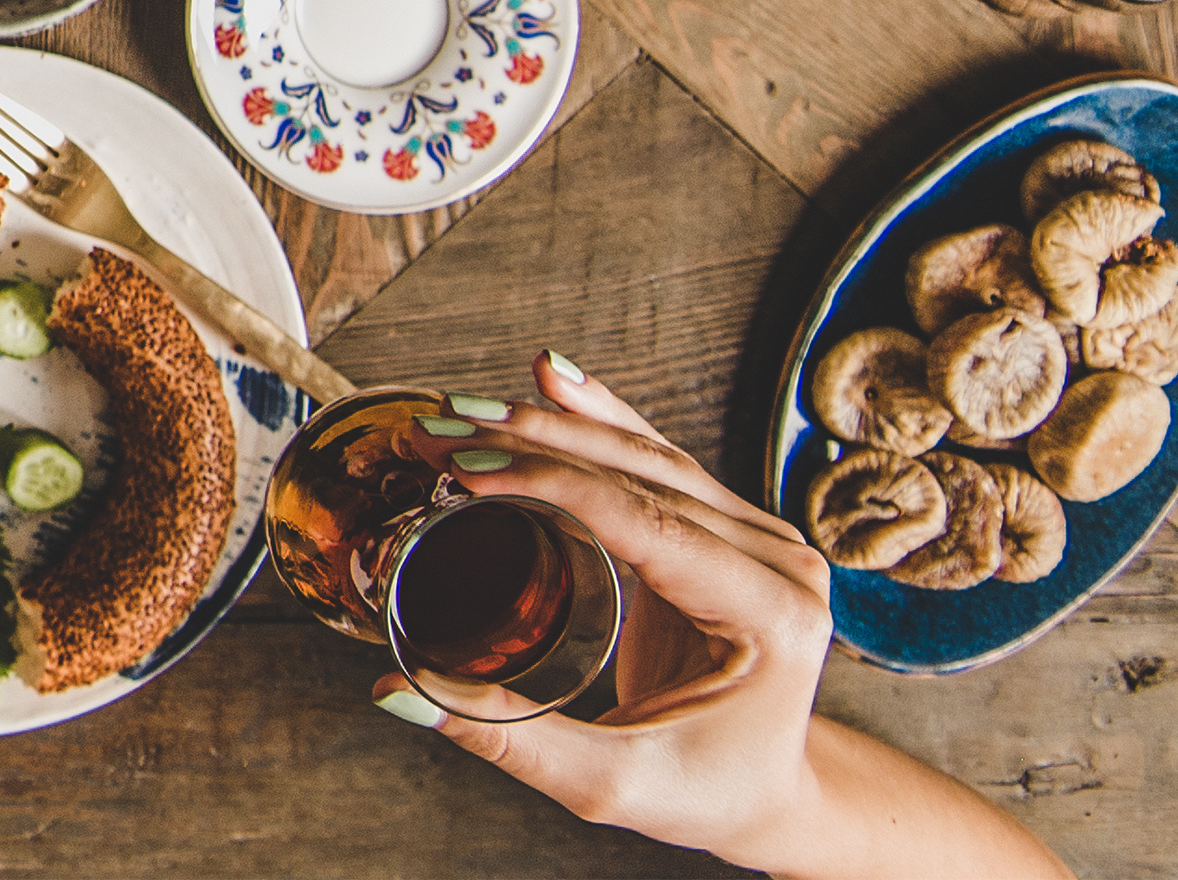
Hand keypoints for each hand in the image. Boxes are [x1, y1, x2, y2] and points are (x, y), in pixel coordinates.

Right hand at [383, 353, 1059, 878]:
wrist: (772, 796)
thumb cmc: (708, 793)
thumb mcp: (611, 782)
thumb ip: (509, 737)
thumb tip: (399, 693)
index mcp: (768, 613)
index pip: (644, 521)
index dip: (546, 484)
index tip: (463, 469)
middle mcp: (778, 564)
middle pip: (643, 475)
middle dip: (533, 441)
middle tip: (441, 428)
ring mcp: (762, 542)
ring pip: (649, 457)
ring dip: (554, 425)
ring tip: (468, 408)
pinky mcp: (730, 535)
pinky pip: (659, 464)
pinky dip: (599, 422)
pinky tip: (554, 381)